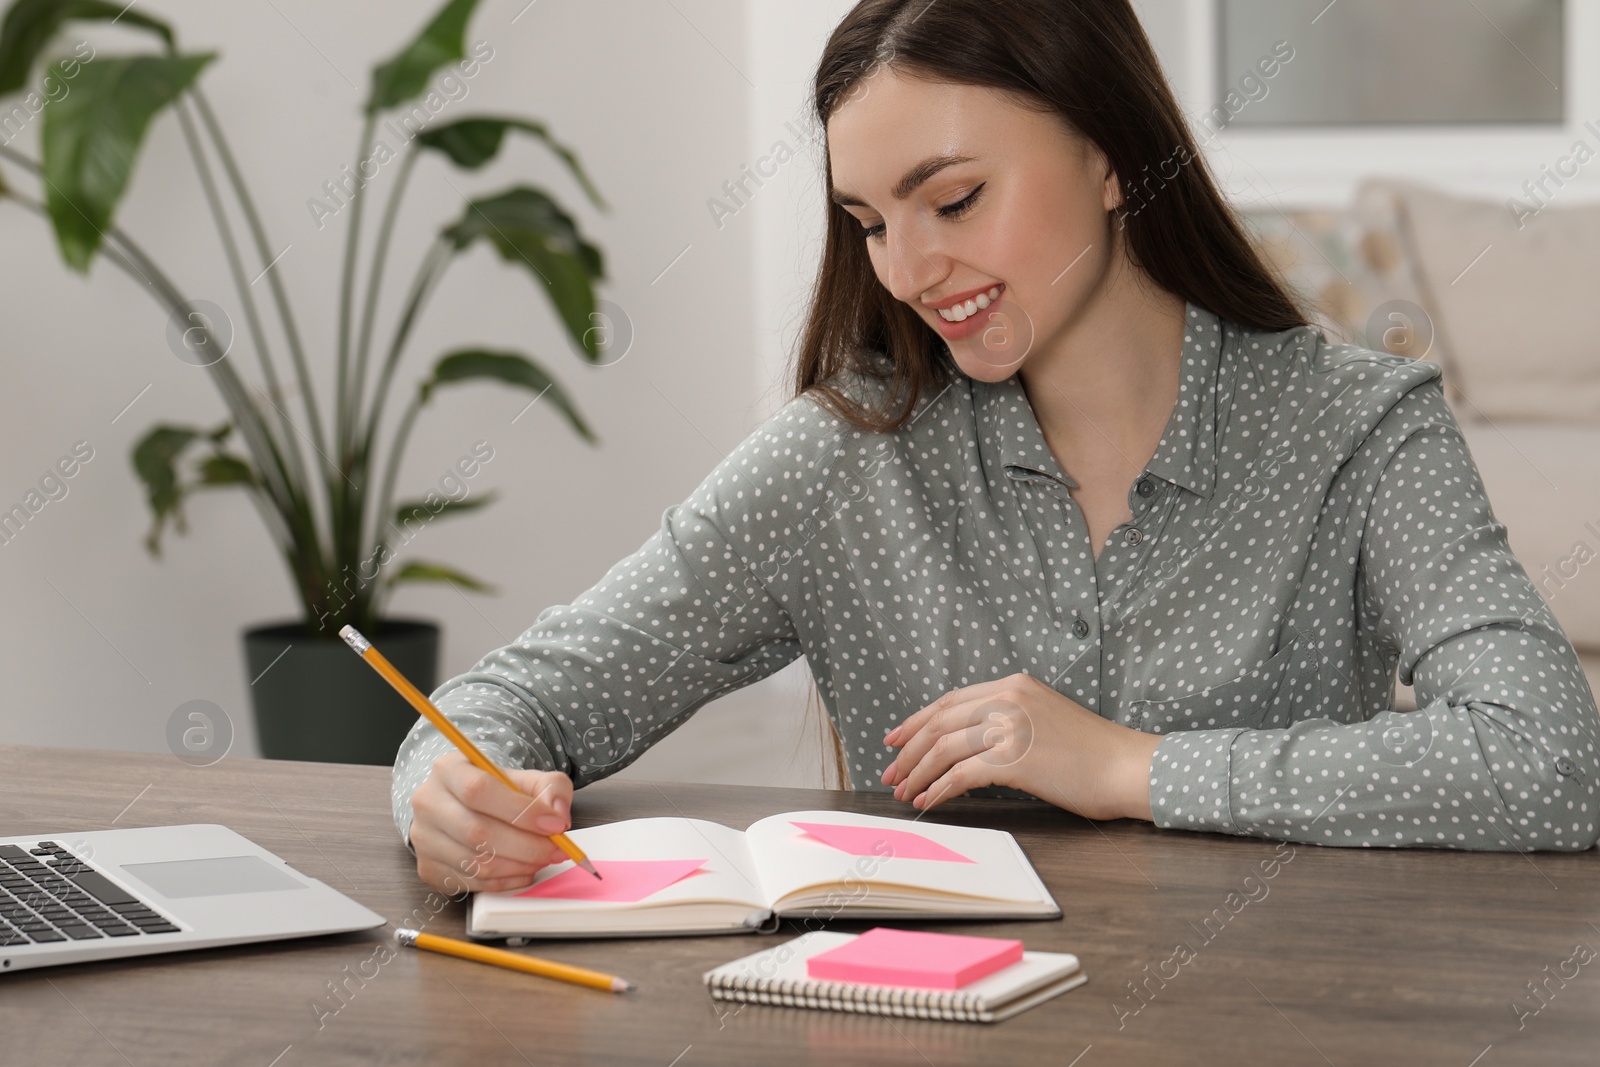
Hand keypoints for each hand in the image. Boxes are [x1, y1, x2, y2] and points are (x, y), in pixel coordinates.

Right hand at [409, 751, 574, 893]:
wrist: (463, 806)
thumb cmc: (497, 791)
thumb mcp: (525, 778)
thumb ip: (550, 788)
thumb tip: (558, 815)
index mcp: (449, 770)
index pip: (480, 790)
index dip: (521, 811)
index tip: (555, 824)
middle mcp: (428, 802)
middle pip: (477, 831)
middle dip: (527, 846)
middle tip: (557, 850)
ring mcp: (423, 838)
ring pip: (476, 862)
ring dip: (519, 866)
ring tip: (543, 858)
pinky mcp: (428, 868)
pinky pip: (472, 882)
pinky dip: (506, 880)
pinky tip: (523, 869)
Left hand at [879, 673, 1161, 819]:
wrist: (1129, 767)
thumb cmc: (1094, 753)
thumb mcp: (1044, 719)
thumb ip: (1009, 721)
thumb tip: (968, 746)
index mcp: (1014, 685)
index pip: (950, 701)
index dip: (917, 721)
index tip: (895, 740)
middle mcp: (1008, 698)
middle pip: (939, 722)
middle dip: (908, 750)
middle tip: (890, 772)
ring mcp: (1010, 726)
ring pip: (944, 748)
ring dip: (917, 773)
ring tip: (904, 792)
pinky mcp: (1014, 758)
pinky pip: (960, 775)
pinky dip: (937, 790)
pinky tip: (928, 802)